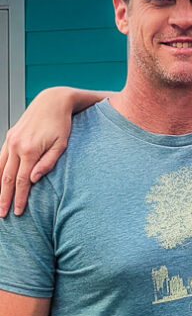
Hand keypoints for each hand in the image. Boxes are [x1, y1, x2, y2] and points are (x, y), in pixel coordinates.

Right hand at [0, 87, 75, 216]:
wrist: (52, 101)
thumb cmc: (61, 124)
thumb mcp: (62, 145)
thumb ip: (48, 163)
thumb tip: (33, 180)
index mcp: (30, 150)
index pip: (23, 181)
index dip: (20, 198)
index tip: (18, 212)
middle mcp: (16, 145)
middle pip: (7, 178)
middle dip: (4, 198)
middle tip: (2, 214)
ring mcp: (11, 140)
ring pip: (0, 169)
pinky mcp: (10, 136)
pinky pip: (0, 157)